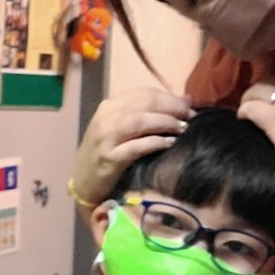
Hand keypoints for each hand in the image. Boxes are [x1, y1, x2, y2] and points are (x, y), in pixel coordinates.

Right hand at [72, 89, 192, 206]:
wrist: (83, 181)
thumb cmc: (106, 153)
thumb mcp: (122, 128)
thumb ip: (149, 113)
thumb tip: (187, 99)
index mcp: (109, 106)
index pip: (144, 93)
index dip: (170, 97)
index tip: (188, 106)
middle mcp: (105, 118)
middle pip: (145, 103)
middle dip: (172, 108)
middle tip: (190, 116)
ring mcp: (105, 138)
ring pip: (140, 121)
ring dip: (165, 122)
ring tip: (182, 129)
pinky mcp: (109, 158)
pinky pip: (137, 146)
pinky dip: (156, 142)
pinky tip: (169, 143)